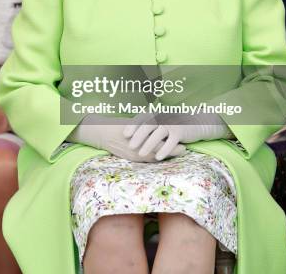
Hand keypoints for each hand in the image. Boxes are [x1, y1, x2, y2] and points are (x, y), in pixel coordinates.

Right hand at [68, 116, 185, 161]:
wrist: (101, 134)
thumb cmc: (117, 125)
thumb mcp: (133, 123)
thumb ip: (146, 126)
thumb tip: (159, 124)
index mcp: (142, 140)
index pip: (162, 145)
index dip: (174, 146)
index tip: (183, 143)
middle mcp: (139, 150)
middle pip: (161, 153)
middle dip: (173, 152)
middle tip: (184, 150)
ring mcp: (135, 156)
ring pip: (155, 159)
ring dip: (165, 156)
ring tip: (175, 154)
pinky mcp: (131, 159)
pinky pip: (147, 161)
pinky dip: (155, 159)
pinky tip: (161, 156)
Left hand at [123, 113, 230, 160]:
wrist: (195, 123)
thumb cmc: (173, 124)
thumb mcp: (160, 122)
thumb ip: (149, 125)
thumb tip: (130, 133)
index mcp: (156, 113)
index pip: (141, 118)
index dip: (133, 126)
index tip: (124, 134)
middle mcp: (162, 116)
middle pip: (148, 126)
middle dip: (138, 136)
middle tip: (130, 146)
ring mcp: (172, 123)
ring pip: (158, 135)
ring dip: (148, 145)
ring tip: (141, 154)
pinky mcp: (180, 131)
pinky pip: (171, 142)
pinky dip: (164, 149)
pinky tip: (158, 157)